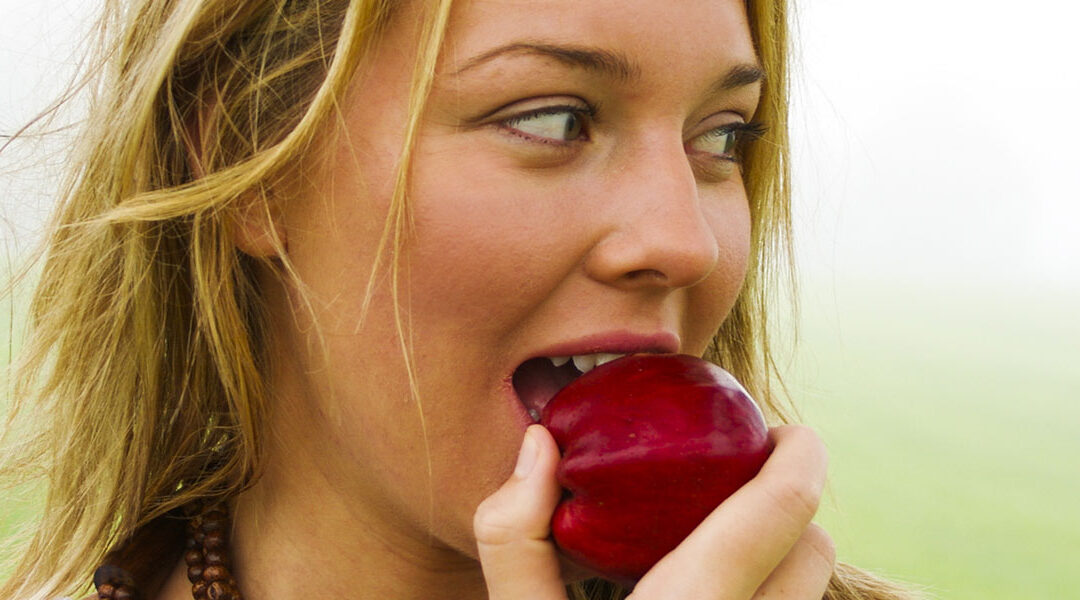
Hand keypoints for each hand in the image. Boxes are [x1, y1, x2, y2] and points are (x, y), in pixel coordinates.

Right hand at [474, 424, 834, 598]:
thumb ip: (514, 534)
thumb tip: (541, 442)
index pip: (785, 510)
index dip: (803, 456)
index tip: (791, 430)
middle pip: (815, 550)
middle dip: (791, 505)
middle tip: (739, 481)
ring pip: (809, 592)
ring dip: (783, 551)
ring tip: (729, 533)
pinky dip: (768, 589)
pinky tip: (720, 586)